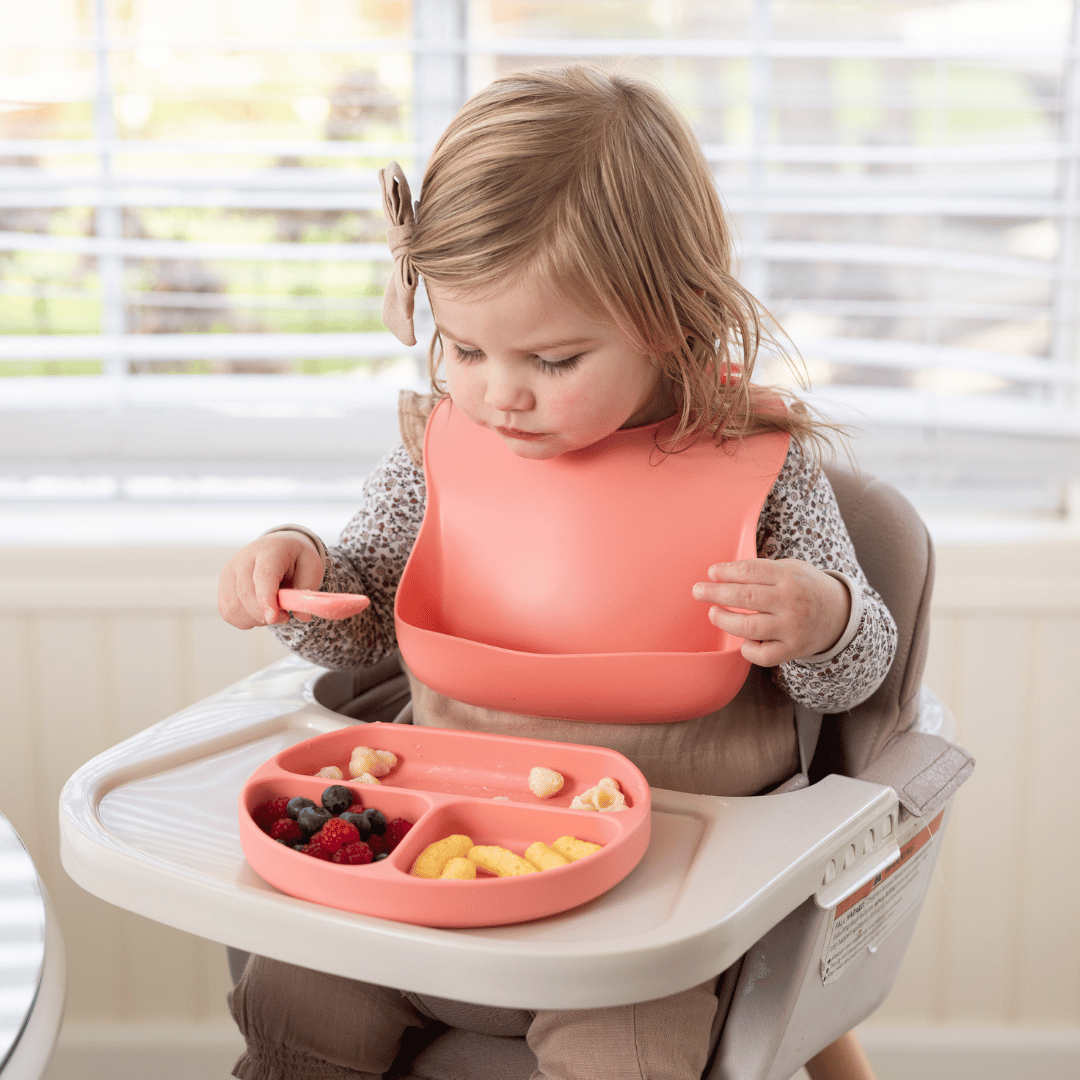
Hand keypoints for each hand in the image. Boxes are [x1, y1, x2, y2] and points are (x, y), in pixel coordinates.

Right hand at [218, 531, 324, 628]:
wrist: (275, 547)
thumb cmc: (294, 558)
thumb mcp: (311, 566)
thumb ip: (307, 590)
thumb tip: (303, 617)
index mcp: (270, 550)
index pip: (263, 576)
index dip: (266, 599)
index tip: (273, 618)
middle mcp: (244, 558)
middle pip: (246, 594)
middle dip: (265, 614)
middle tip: (285, 616)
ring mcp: (229, 572)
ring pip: (234, 607)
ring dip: (255, 619)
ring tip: (272, 611)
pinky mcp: (222, 586)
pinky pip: (228, 612)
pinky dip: (244, 620)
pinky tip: (259, 612)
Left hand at [692, 558, 849, 666]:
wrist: (840, 614)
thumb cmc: (806, 588)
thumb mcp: (791, 568)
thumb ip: (762, 570)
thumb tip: (722, 574)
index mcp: (788, 577)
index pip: (750, 571)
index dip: (726, 572)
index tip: (711, 572)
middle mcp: (790, 602)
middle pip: (745, 597)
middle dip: (716, 593)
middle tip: (698, 591)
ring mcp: (791, 628)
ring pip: (748, 628)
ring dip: (724, 620)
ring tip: (713, 613)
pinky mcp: (792, 650)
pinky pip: (762, 655)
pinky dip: (747, 648)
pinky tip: (743, 639)